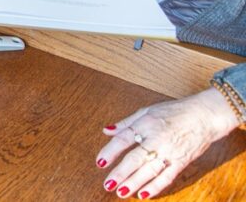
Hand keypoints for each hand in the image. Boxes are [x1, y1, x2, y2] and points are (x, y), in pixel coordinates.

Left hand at [95, 88, 239, 198]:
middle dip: (121, 173)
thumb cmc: (174, 111)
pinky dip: (155, 187)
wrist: (203, 116)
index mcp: (145, 124)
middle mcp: (156, 139)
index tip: (100, 163)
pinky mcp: (181, 162)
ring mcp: (170, 152)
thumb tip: (106, 130)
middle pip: (136, 158)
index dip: (110, 152)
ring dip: (135, 183)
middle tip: (108, 184)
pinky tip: (144, 194)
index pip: (123, 139)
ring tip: (122, 192)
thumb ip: (126, 123)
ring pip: (150, 171)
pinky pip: (167, 177)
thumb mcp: (146, 111)